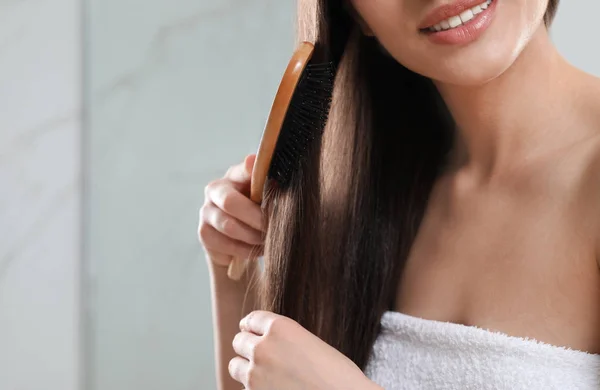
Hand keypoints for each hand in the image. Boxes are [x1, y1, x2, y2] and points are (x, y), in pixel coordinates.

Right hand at [198, 154, 264, 270]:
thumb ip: (271, 189)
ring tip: (267, 240)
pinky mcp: (204, 233)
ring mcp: (207, 211)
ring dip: (253, 236)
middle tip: (272, 227)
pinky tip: (257, 249)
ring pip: (229, 226)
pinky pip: (227, 244)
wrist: (241, 239)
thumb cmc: (257, 213)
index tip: (259, 170)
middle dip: (256, 218)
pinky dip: (246, 250)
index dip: (250, 169)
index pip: (243, 169)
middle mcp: (216, 189)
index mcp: (235, 175)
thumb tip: (277, 180)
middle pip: (230, 202)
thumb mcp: (267, 199)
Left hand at [229, 310, 381, 389]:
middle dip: (247, 346)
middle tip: (256, 353)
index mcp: (281, 328)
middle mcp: (264, 347)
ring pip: (235, 365)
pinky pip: (244, 388)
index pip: (252, 319)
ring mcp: (256, 374)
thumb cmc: (338, 376)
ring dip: (244, 367)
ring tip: (259, 373)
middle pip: (239, 340)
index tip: (249, 330)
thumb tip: (270, 344)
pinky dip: (253, 388)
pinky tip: (271, 388)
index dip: (251, 326)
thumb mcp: (311, 344)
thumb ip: (286, 340)